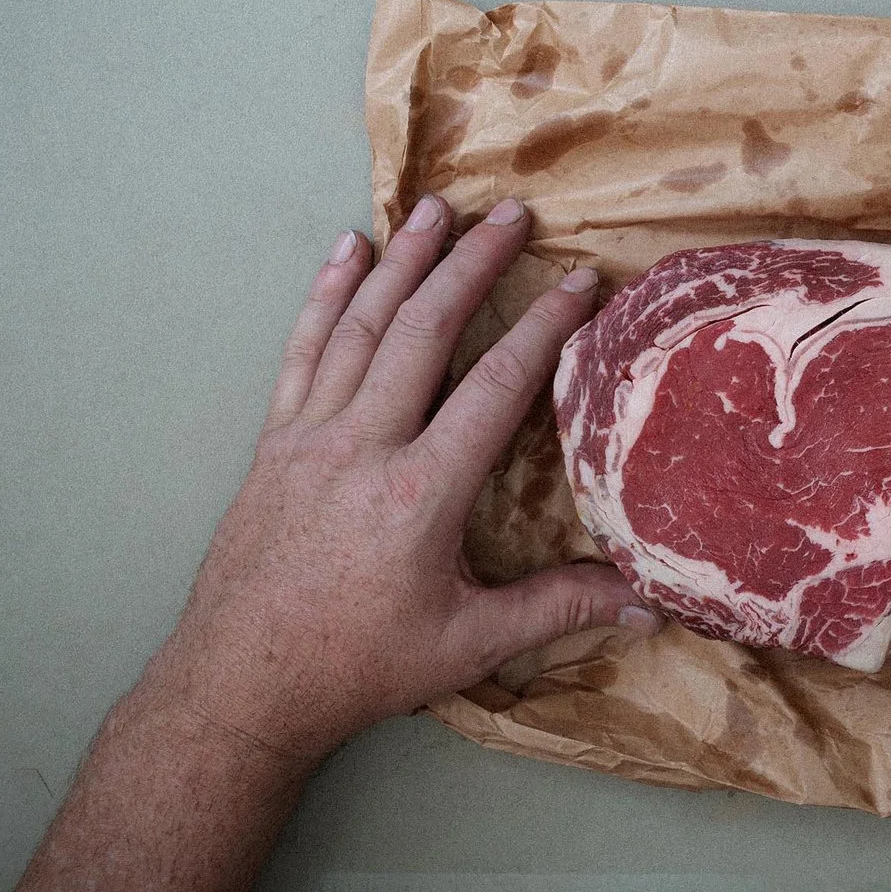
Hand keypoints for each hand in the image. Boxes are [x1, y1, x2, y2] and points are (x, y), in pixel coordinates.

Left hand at [141, 194, 653, 764]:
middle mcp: (364, 446)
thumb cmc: (358, 667)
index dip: (546, 327)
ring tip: (434, 208)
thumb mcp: (470, 645)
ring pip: (361, 326)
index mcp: (421, 492)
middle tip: (509, 212)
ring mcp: (311, 438)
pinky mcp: (274, 444)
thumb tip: (650, 604)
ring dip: (401, 261)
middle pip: (424, 331)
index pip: (497, 386)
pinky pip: (303, 351)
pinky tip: (345, 251)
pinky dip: (325, 296)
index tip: (582, 280)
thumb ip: (559, 610)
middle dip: (470, 264)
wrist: (240, 683)